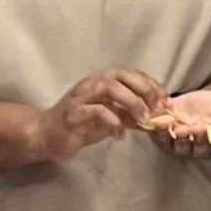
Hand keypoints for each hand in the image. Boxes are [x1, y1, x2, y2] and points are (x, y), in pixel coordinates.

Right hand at [26, 69, 168, 163]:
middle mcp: (91, 83)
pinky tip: (120, 135)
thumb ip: (130, 114)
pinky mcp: (73, 114)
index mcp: (102, 81)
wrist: (46, 135)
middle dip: (144, 90)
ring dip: (131, 102)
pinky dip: (113, 122)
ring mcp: (81, 97)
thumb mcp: (111, 118)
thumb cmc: (79, 125)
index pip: (131, 74)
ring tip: (143, 120)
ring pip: (110, 88)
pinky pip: (97, 112)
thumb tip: (156, 116)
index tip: (165, 100)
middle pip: (122, 76)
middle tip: (157, 108)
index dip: (151, 84)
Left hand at [154, 88, 210, 152]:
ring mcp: (180, 145)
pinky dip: (160, 132)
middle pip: (200, 147)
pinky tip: (161, 122)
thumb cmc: (207, 107)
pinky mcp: (164, 139)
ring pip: (180, 147)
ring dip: (178, 138)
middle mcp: (199, 147)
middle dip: (199, 137)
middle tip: (199, 127)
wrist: (188, 107)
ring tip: (178, 128)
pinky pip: (161, 139)